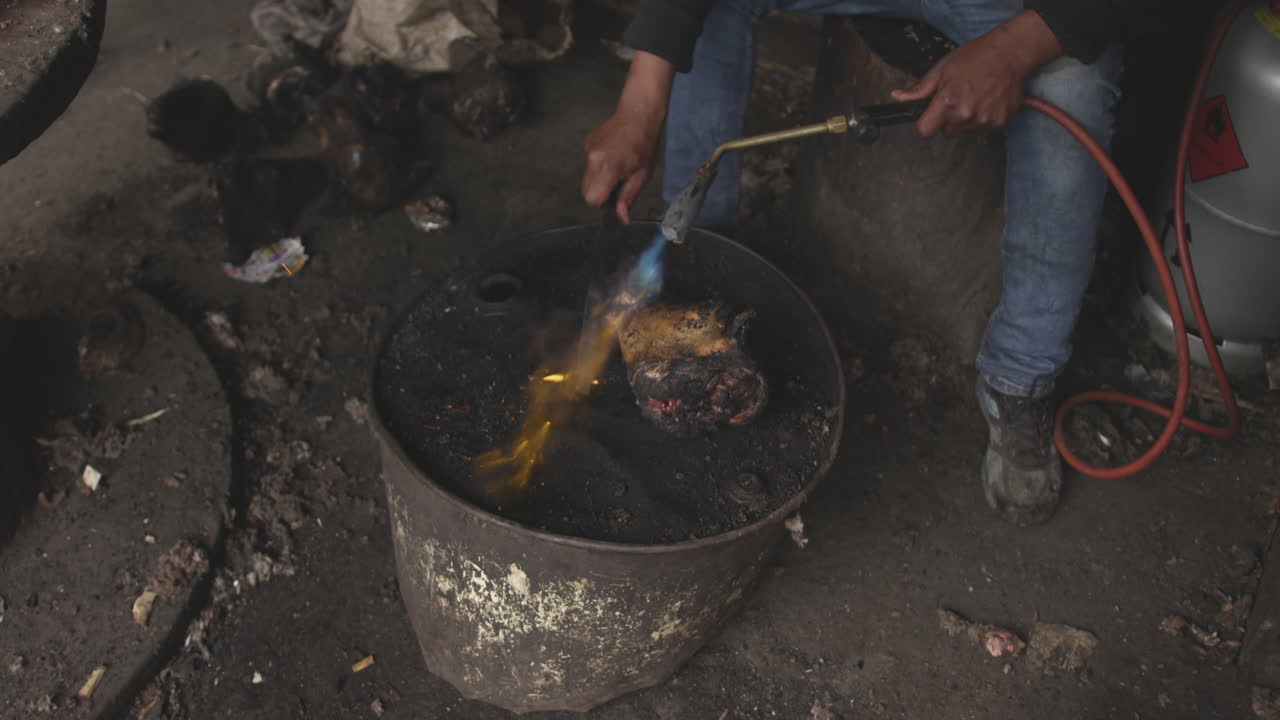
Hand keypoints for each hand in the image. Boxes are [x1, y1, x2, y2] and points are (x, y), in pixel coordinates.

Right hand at [582, 51, 674, 222]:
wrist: (638, 115)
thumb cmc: (644, 144)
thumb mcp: (642, 176)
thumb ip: (628, 198)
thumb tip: (622, 219)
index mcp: (608, 168)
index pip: (592, 199)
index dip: (603, 202)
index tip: (614, 196)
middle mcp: (594, 159)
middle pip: (585, 191)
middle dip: (599, 192)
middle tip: (617, 182)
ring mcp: (588, 150)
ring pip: (586, 178)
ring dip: (598, 179)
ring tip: (617, 166)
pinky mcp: (587, 144)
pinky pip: (588, 164)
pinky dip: (598, 165)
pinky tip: (612, 155)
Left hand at [891, 10, 1061, 137]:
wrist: (1010, 54)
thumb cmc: (975, 57)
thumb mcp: (941, 69)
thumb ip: (919, 89)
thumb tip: (898, 97)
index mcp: (948, 102)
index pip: (924, 131)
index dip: (924, 124)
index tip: (929, 117)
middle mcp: (965, 115)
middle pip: (946, 133)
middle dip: (948, 120)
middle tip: (958, 98)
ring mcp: (984, 120)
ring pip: (965, 131)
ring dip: (966, 119)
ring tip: (975, 95)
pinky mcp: (1000, 122)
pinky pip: (983, 128)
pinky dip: (983, 118)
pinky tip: (987, 99)